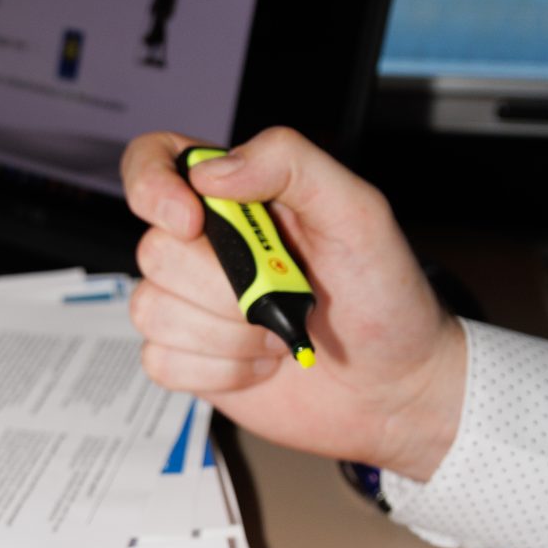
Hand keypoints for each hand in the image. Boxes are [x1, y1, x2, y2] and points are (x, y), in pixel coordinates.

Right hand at [121, 126, 466, 481]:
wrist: (396, 386)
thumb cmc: (385, 296)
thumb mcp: (358, 212)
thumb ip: (291, 165)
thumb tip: (212, 171)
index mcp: (239, 195)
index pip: (155, 161)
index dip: (151, 186)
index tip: (190, 221)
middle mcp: (207, 245)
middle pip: (155, 250)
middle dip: (225, 286)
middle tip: (286, 293)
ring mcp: (192, 304)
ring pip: (152, 310)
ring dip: (228, 333)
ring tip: (278, 331)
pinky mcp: (189, 358)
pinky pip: (161, 360)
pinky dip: (219, 370)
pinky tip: (259, 364)